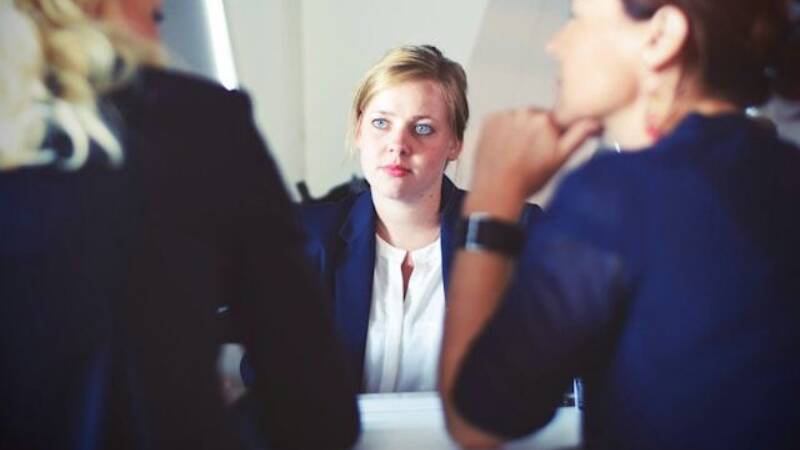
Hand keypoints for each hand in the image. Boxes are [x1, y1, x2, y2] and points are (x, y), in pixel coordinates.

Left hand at [471, 108, 600, 202]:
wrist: (497, 189)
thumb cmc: (528, 178)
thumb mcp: (561, 158)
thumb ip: (579, 135)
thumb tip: (595, 122)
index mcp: (546, 119)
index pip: (556, 120)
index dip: (553, 135)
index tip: (547, 147)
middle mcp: (525, 112)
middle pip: (536, 118)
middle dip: (536, 132)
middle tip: (531, 154)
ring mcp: (505, 115)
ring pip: (518, 119)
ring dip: (519, 131)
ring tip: (516, 153)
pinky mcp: (489, 120)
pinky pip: (501, 121)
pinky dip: (503, 131)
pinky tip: (504, 148)